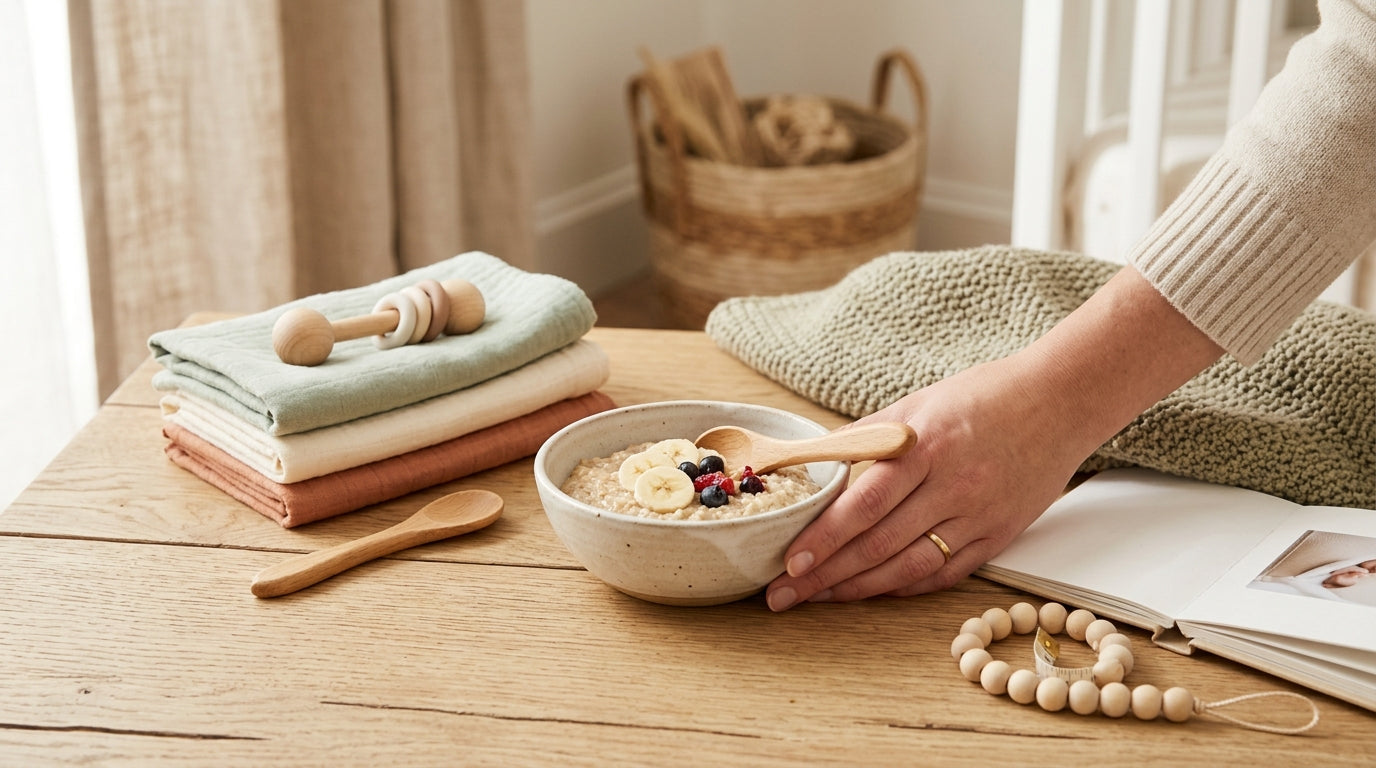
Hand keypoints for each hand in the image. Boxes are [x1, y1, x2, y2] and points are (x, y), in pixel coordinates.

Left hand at [764, 266, 1224, 610]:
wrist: (1060, 402)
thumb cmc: (985, 396)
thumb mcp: (916, 403)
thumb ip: (866, 436)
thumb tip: (814, 460)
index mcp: (925, 447)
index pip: (863, 505)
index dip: (824, 538)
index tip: (791, 561)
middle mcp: (952, 486)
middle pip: (878, 544)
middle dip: (825, 575)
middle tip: (785, 594)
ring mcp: (979, 516)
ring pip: (908, 567)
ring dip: (859, 589)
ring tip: (822, 598)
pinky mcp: (999, 535)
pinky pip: (945, 573)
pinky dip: (905, 586)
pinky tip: (874, 591)